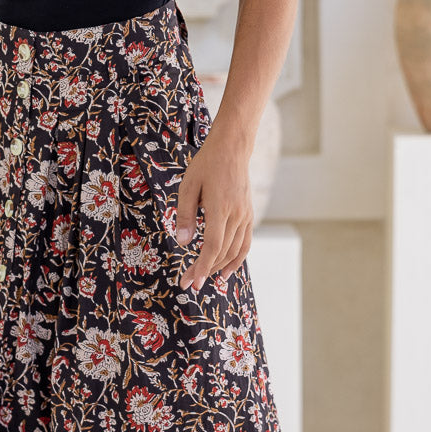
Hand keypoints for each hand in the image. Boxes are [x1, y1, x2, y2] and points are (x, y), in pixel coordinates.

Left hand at [175, 131, 253, 290]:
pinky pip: (245, 243)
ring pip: (234, 250)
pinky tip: (226, 271)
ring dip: (219, 267)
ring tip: (203, 279)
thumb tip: (182, 243)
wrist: (232, 149)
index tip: (192, 282)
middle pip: (221, 252)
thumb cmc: (206, 165)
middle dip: (204, 270)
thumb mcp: (188, 186)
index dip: (202, 266)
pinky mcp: (248, 215)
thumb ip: (185, 215)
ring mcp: (245, 215)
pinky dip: (237, 260)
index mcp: (220, 207)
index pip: (212, 245)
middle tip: (188, 283)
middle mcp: (236, 214)